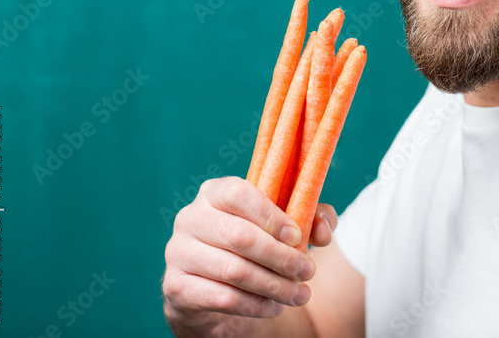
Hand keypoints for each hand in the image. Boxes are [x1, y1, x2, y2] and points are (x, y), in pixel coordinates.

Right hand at [162, 176, 338, 335]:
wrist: (214, 289)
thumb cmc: (255, 246)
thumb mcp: (284, 226)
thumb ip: (310, 218)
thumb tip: (322, 229)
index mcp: (214, 192)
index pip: (238, 193)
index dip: (270, 215)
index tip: (296, 236)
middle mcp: (190, 217)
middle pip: (240, 236)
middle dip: (281, 258)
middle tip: (308, 272)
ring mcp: (178, 252)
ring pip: (234, 270)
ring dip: (274, 285)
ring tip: (300, 294)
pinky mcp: (176, 286)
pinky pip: (223, 297)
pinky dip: (255, 305)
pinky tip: (274, 307)